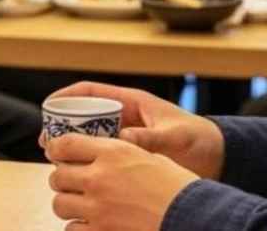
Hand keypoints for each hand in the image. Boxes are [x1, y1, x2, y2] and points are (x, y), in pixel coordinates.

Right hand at [42, 82, 223, 180]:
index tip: (48, 106)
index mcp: (133, 103)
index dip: (67, 96)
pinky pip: (101, 154)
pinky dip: (88, 162)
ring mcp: (126, 136)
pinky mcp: (129, 155)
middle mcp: (125, 118)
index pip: (92, 92)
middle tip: (48, 143)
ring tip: (56, 161)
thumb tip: (124, 140)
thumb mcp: (176, 137)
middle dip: (63, 126)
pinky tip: (78, 175)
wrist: (218, 158)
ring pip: (89, 137)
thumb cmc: (200, 140)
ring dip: (72, 146)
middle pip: (84, 116)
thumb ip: (151, 138)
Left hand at [46, 134, 198, 230]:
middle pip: (57, 176)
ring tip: (79, 204)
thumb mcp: (149, 156)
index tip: (55, 152)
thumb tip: (99, 154)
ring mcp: (98, 208)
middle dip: (61, 179)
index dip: (55, 148)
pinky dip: (77, 227)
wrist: (191, 215)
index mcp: (113, 152)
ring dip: (66, 204)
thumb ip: (119, 153)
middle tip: (70, 182)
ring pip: (59, 204)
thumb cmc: (176, 186)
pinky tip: (89, 224)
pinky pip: (71, 230)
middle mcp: (99, 178)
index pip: (65, 144)